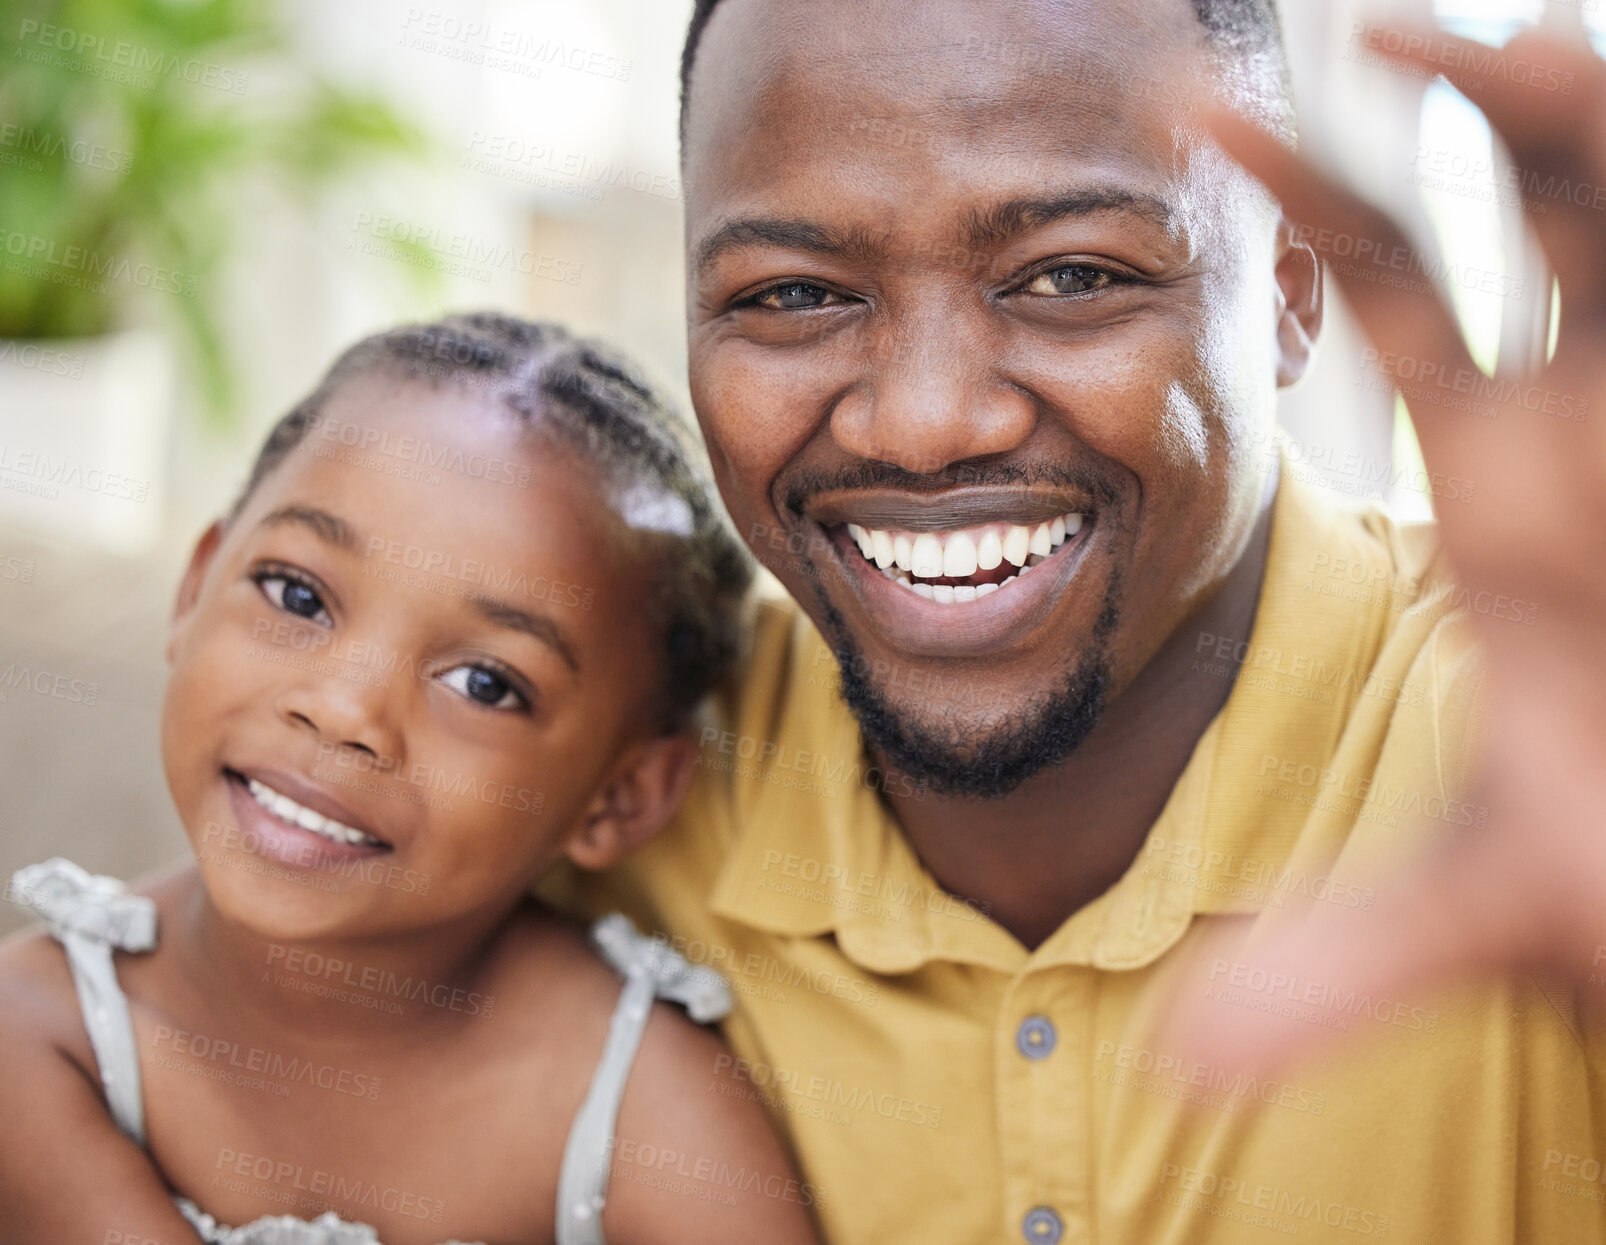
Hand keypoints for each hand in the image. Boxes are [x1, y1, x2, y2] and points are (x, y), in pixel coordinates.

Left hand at [1171, 18, 1605, 1072]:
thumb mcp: (1492, 903)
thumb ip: (1342, 965)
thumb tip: (1184, 1070)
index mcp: (1499, 481)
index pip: (1388, 290)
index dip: (1310, 193)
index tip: (1197, 114)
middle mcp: (1594, 419)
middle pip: (1535, 199)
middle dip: (1482, 98)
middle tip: (1383, 22)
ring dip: (1596, 100)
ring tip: (1509, 38)